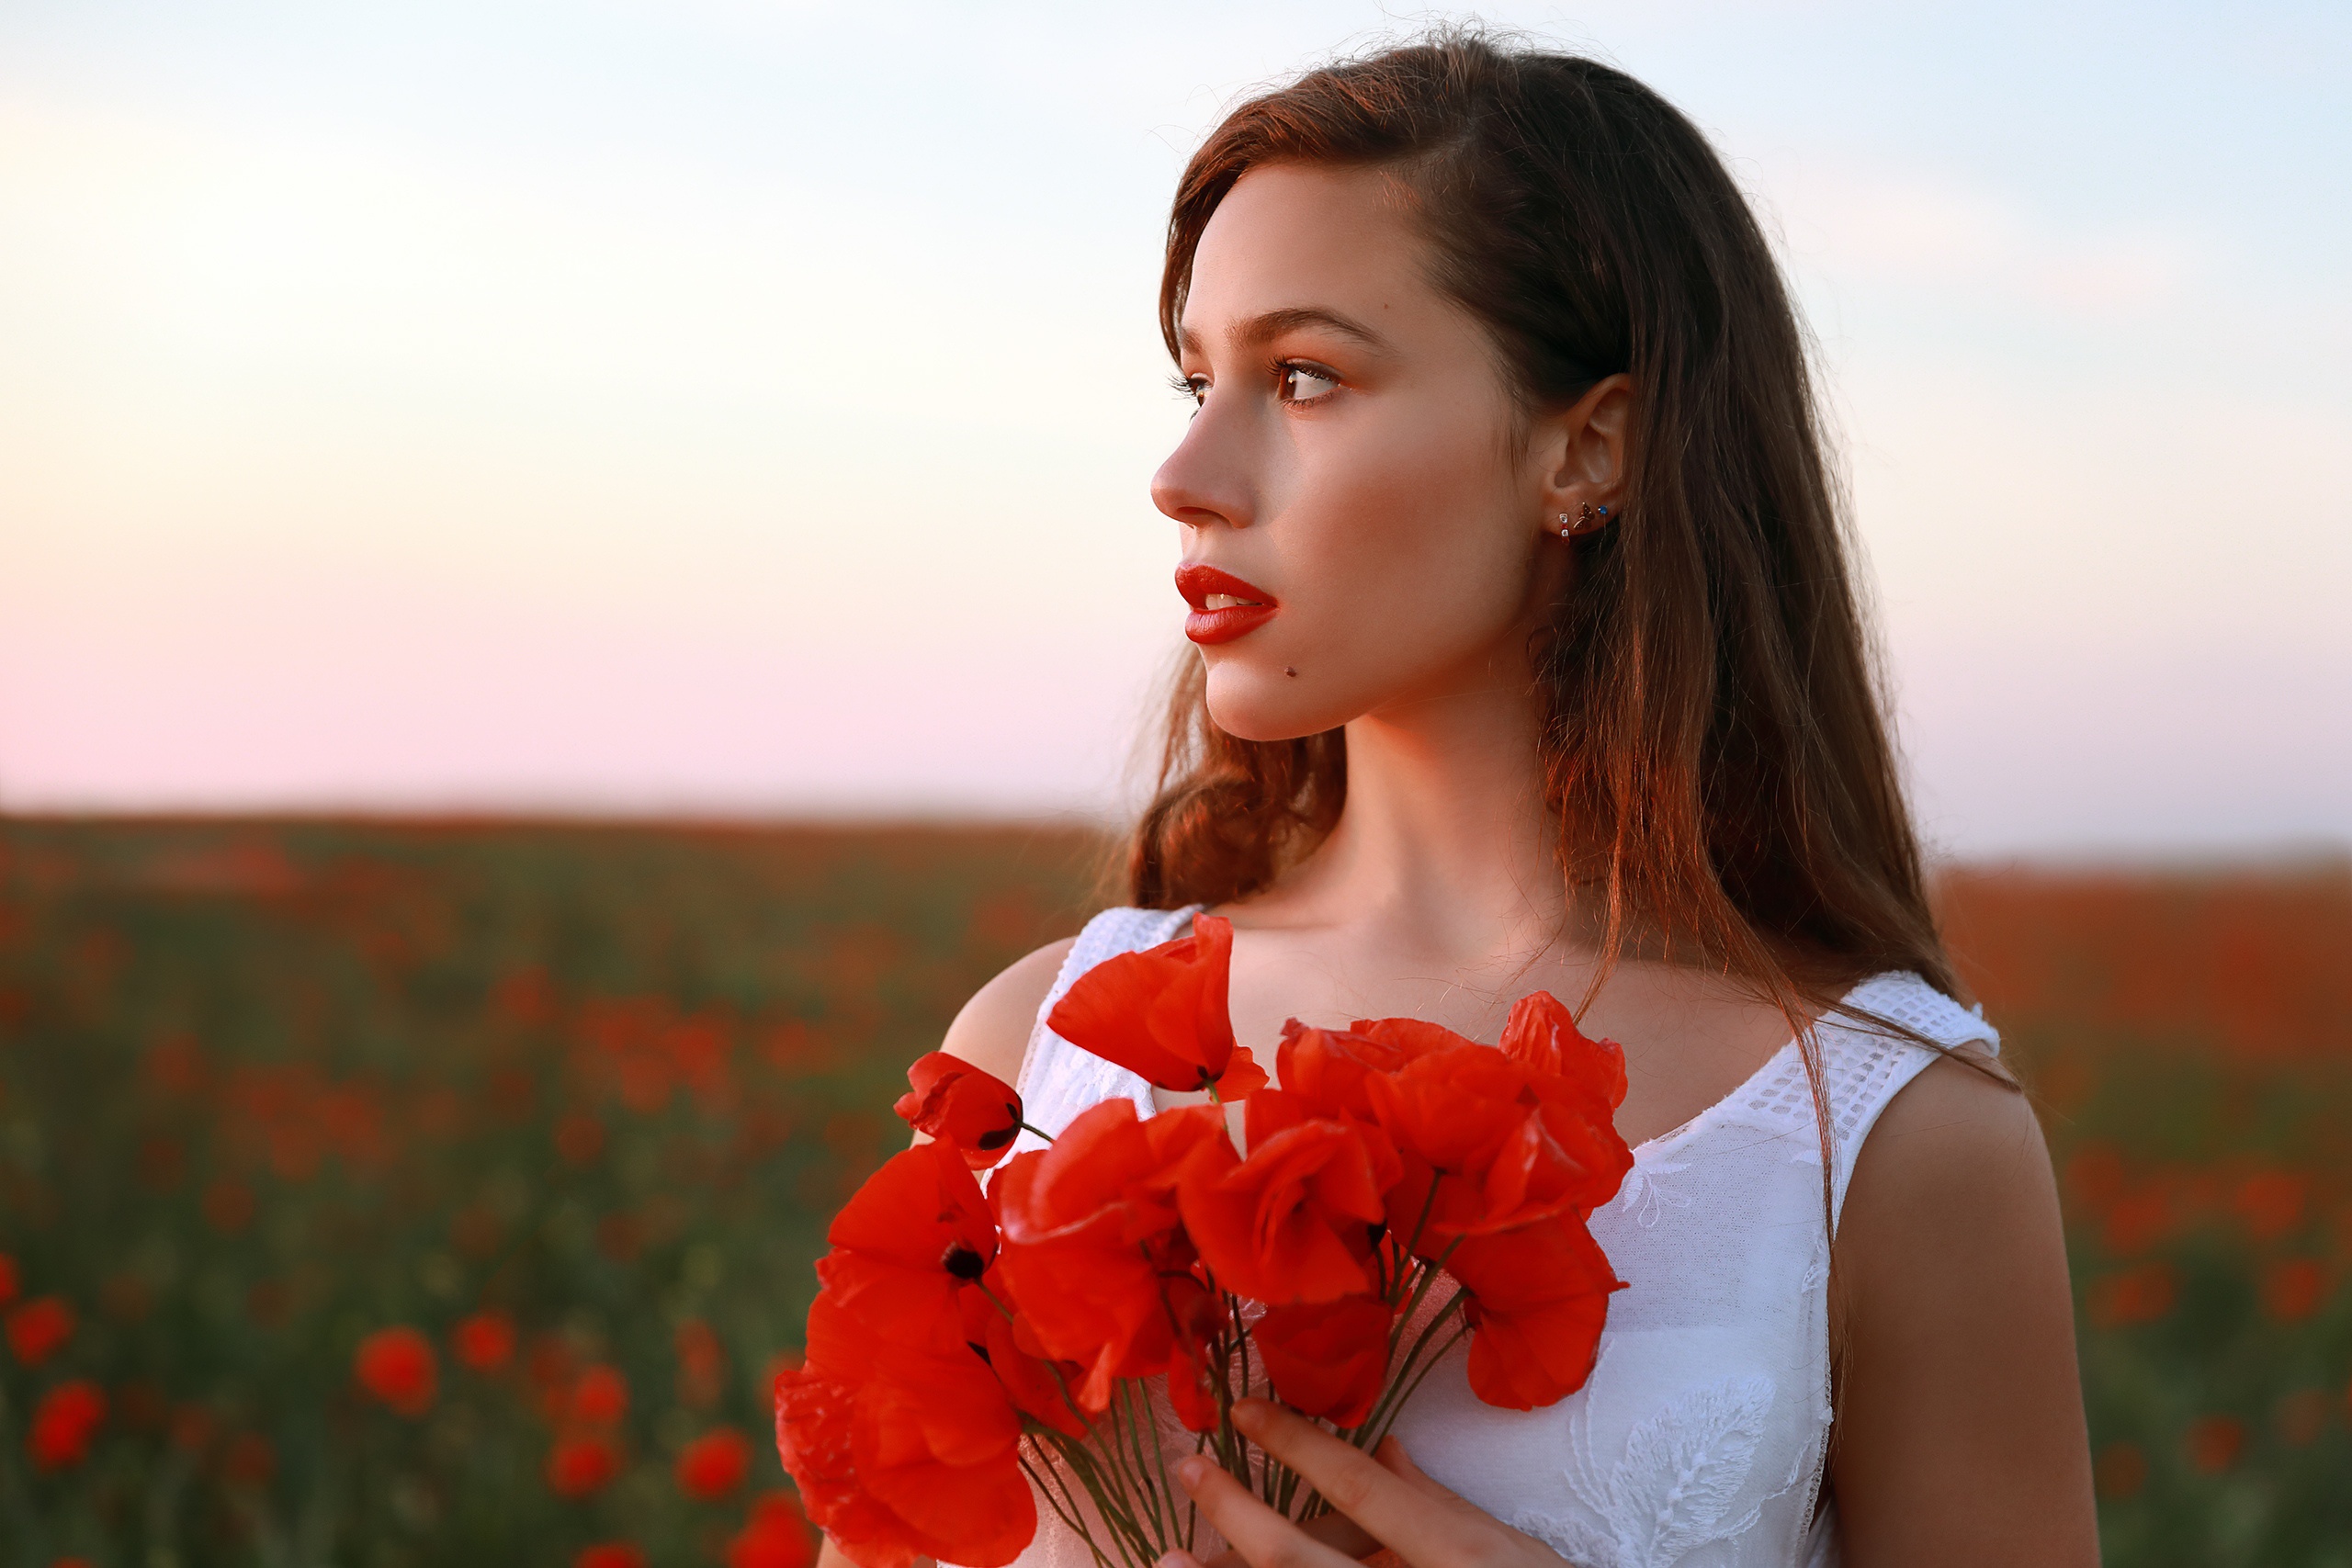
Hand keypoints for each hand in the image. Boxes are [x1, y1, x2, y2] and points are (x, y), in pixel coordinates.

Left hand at [1163, 1399, 1573, 1567]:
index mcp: (1452, 1555)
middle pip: (1297, 1561)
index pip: (1360, 1490)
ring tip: (1164, 1555)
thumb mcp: (1510, 1551)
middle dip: (1236, 1512)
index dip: (1297, 1446)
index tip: (1243, 1412)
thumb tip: (1384, 1452)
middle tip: (1188, 1468)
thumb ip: (1440, 1506)